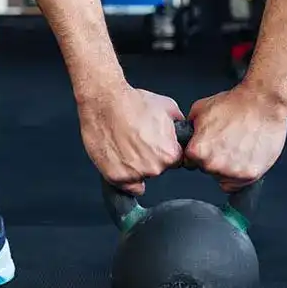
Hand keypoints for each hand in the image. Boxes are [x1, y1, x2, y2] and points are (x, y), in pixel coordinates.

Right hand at [77, 82, 184, 196]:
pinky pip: (126, 186)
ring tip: (126, 145)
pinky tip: (120, 160)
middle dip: (151, 157)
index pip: (174, 160)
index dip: (164, 149)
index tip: (155, 142)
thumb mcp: (168, 107)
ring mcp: (134, 175)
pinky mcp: (115, 177)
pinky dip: (124, 176)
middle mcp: (154, 168)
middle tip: (139, 140)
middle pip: (158, 169)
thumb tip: (182, 130)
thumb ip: (179, 124)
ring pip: (141, 177)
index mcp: (170, 154)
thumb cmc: (133, 102)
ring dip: (136, 166)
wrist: (105, 102)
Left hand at [185, 83, 286, 191]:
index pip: (190, 161)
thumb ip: (189, 128)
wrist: (263, 103)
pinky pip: (239, 183)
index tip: (209, 144)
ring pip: (223, 178)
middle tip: (226, 142)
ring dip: (228, 167)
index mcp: (197, 151)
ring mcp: (232, 172)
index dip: (200, 151)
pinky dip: (241, 173)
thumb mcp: (200, 109)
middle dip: (213, 158)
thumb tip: (186, 136)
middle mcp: (213, 164)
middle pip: (207, 170)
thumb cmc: (235, 104)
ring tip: (238, 146)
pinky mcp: (250, 175)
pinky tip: (246, 155)